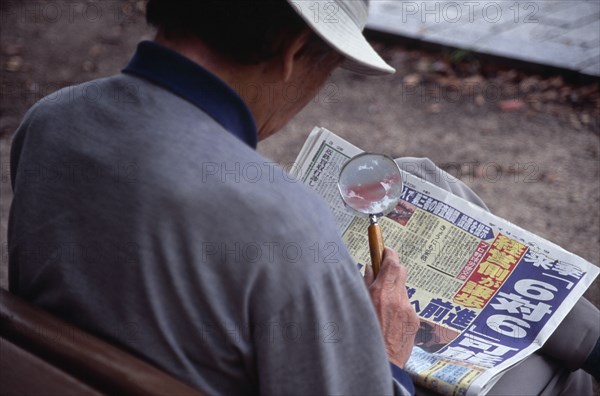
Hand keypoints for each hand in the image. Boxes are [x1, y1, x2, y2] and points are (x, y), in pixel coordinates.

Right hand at [364, 247, 418, 367]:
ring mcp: (408, 311)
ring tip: (381, 307)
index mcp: (381, 294)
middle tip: (382, 273)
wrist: (379, 364)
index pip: (391, 262)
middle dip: (392, 269)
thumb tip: (370, 269)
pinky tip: (389, 321)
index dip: (388, 253)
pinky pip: (406, 306)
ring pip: (402, 291)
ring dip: (393, 291)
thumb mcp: (358, 306)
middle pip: (401, 271)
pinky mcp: (414, 322)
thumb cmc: (362, 336)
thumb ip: (365, 285)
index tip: (384, 251)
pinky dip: (398, 307)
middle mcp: (398, 300)